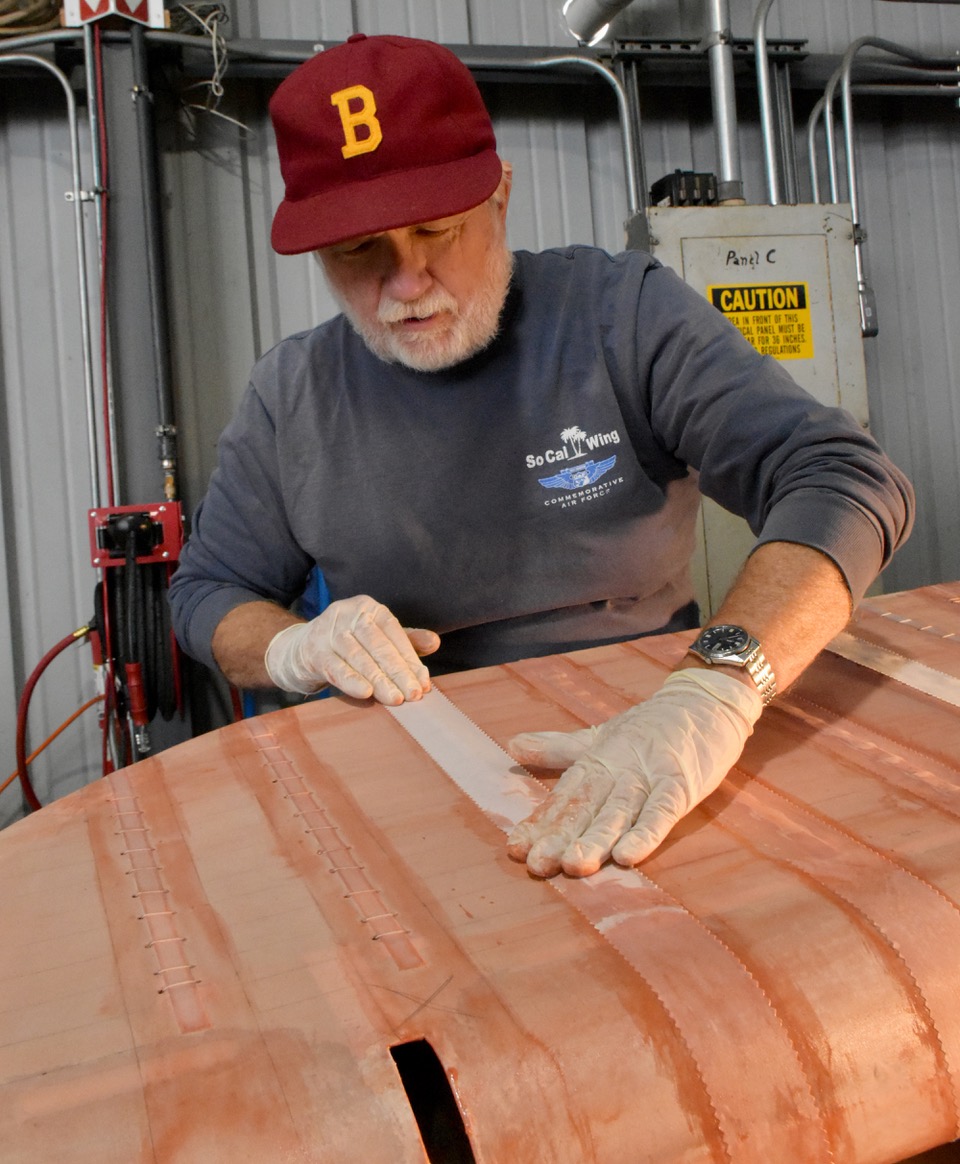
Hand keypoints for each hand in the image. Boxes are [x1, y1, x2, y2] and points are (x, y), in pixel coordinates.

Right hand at [264, 595, 439, 703]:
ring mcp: (327, 630)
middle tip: (413, 695)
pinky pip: (335, 667)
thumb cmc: (347, 645)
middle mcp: (347, 613)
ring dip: (379, 680)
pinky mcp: (313, 650)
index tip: (423, 683)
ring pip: (358, 657)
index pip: (394, 633)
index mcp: (368, 607)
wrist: (299, 651)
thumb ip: (406, 641)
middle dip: (398, 672)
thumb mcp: (377, 638)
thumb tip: (435, 642)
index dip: (410, 659)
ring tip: (395, 699)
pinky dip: (351, 680)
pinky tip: (366, 693)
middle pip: (378, 645)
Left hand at [505, 669, 761, 877]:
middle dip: (560, 838)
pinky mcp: (681, 783)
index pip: (564, 797)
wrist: (705, 702)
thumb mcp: (601, 737)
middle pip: (586, 808)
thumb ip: (558, 749)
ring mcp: (649, 776)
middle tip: (537, 865)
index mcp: (596, 762)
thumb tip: (511, 745)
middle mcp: (617, 770)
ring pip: (618, 812)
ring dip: (596, 839)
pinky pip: (661, 812)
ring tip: (574, 865)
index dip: (540, 823)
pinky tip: (627, 856)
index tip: (515, 848)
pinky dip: (645, 833)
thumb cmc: (650, 728)